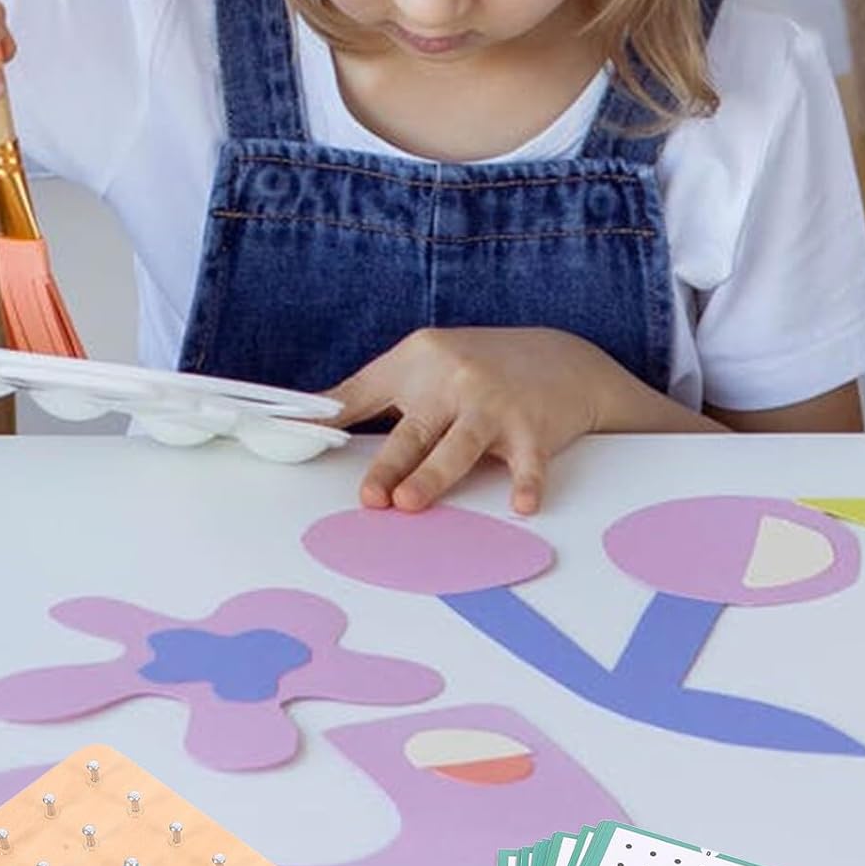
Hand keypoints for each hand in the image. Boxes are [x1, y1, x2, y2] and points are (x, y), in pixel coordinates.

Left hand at [329, 328, 607, 514]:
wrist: (563, 360)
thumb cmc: (477, 369)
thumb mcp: (422, 365)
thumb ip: (367, 394)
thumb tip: (307, 418)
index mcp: (417, 361)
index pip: (363, 394)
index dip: (331, 418)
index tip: (302, 435)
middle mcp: (455, 378)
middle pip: (414, 429)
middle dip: (391, 464)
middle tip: (370, 496)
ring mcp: (495, 403)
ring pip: (460, 446)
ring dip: (435, 475)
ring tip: (410, 502)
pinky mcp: (533, 427)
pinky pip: (528, 462)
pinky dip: (527, 483)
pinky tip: (521, 505)